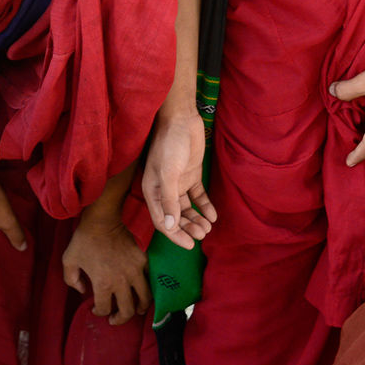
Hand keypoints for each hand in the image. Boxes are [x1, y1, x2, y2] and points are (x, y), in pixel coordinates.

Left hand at [62, 213, 150, 324]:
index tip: (96, 309)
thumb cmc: (84, 240)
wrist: (102, 220)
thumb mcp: (68, 260)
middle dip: (120, 319)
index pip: (104, 309)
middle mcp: (121, 281)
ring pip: (144, 299)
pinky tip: (142, 291)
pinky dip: (147, 289)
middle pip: (126, 310)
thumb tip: (82, 291)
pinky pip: (149, 280)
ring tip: (137, 310)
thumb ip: (71, 280)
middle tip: (115, 318)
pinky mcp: (143, 261)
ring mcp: (135, 271)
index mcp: (103, 284)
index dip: (99, 312)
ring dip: (140, 308)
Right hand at [140, 109, 214, 248]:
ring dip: (197, 219)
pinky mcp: (191, 175)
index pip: (162, 220)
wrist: (182, 119)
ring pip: (187, 208)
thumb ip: (168, 200)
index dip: (174, 234)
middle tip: (202, 236)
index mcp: (152, 191)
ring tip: (208, 228)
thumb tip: (170, 226)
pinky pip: (198, 196)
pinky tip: (213, 215)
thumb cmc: (169, 144)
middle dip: (188, 228)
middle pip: (176, 217)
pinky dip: (205, 206)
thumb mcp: (168, 173)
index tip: (189, 245)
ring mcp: (179, 182)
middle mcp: (164, 190)